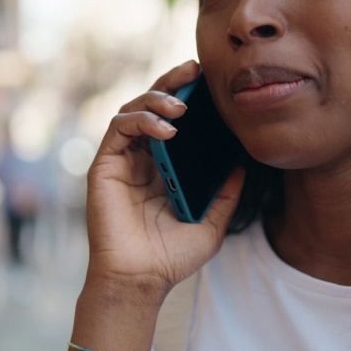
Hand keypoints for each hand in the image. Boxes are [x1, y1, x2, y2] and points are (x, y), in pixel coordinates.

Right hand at [84, 61, 244, 301]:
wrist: (141, 279)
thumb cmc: (171, 257)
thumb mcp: (213, 223)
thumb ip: (227, 194)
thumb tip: (245, 164)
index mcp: (164, 167)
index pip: (174, 120)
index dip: (188, 97)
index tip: (210, 83)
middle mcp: (141, 158)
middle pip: (152, 106)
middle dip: (173, 83)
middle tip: (196, 71)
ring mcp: (122, 160)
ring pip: (133, 109)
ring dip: (157, 99)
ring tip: (182, 106)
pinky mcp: (104, 166)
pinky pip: (119, 128)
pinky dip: (141, 120)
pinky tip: (166, 129)